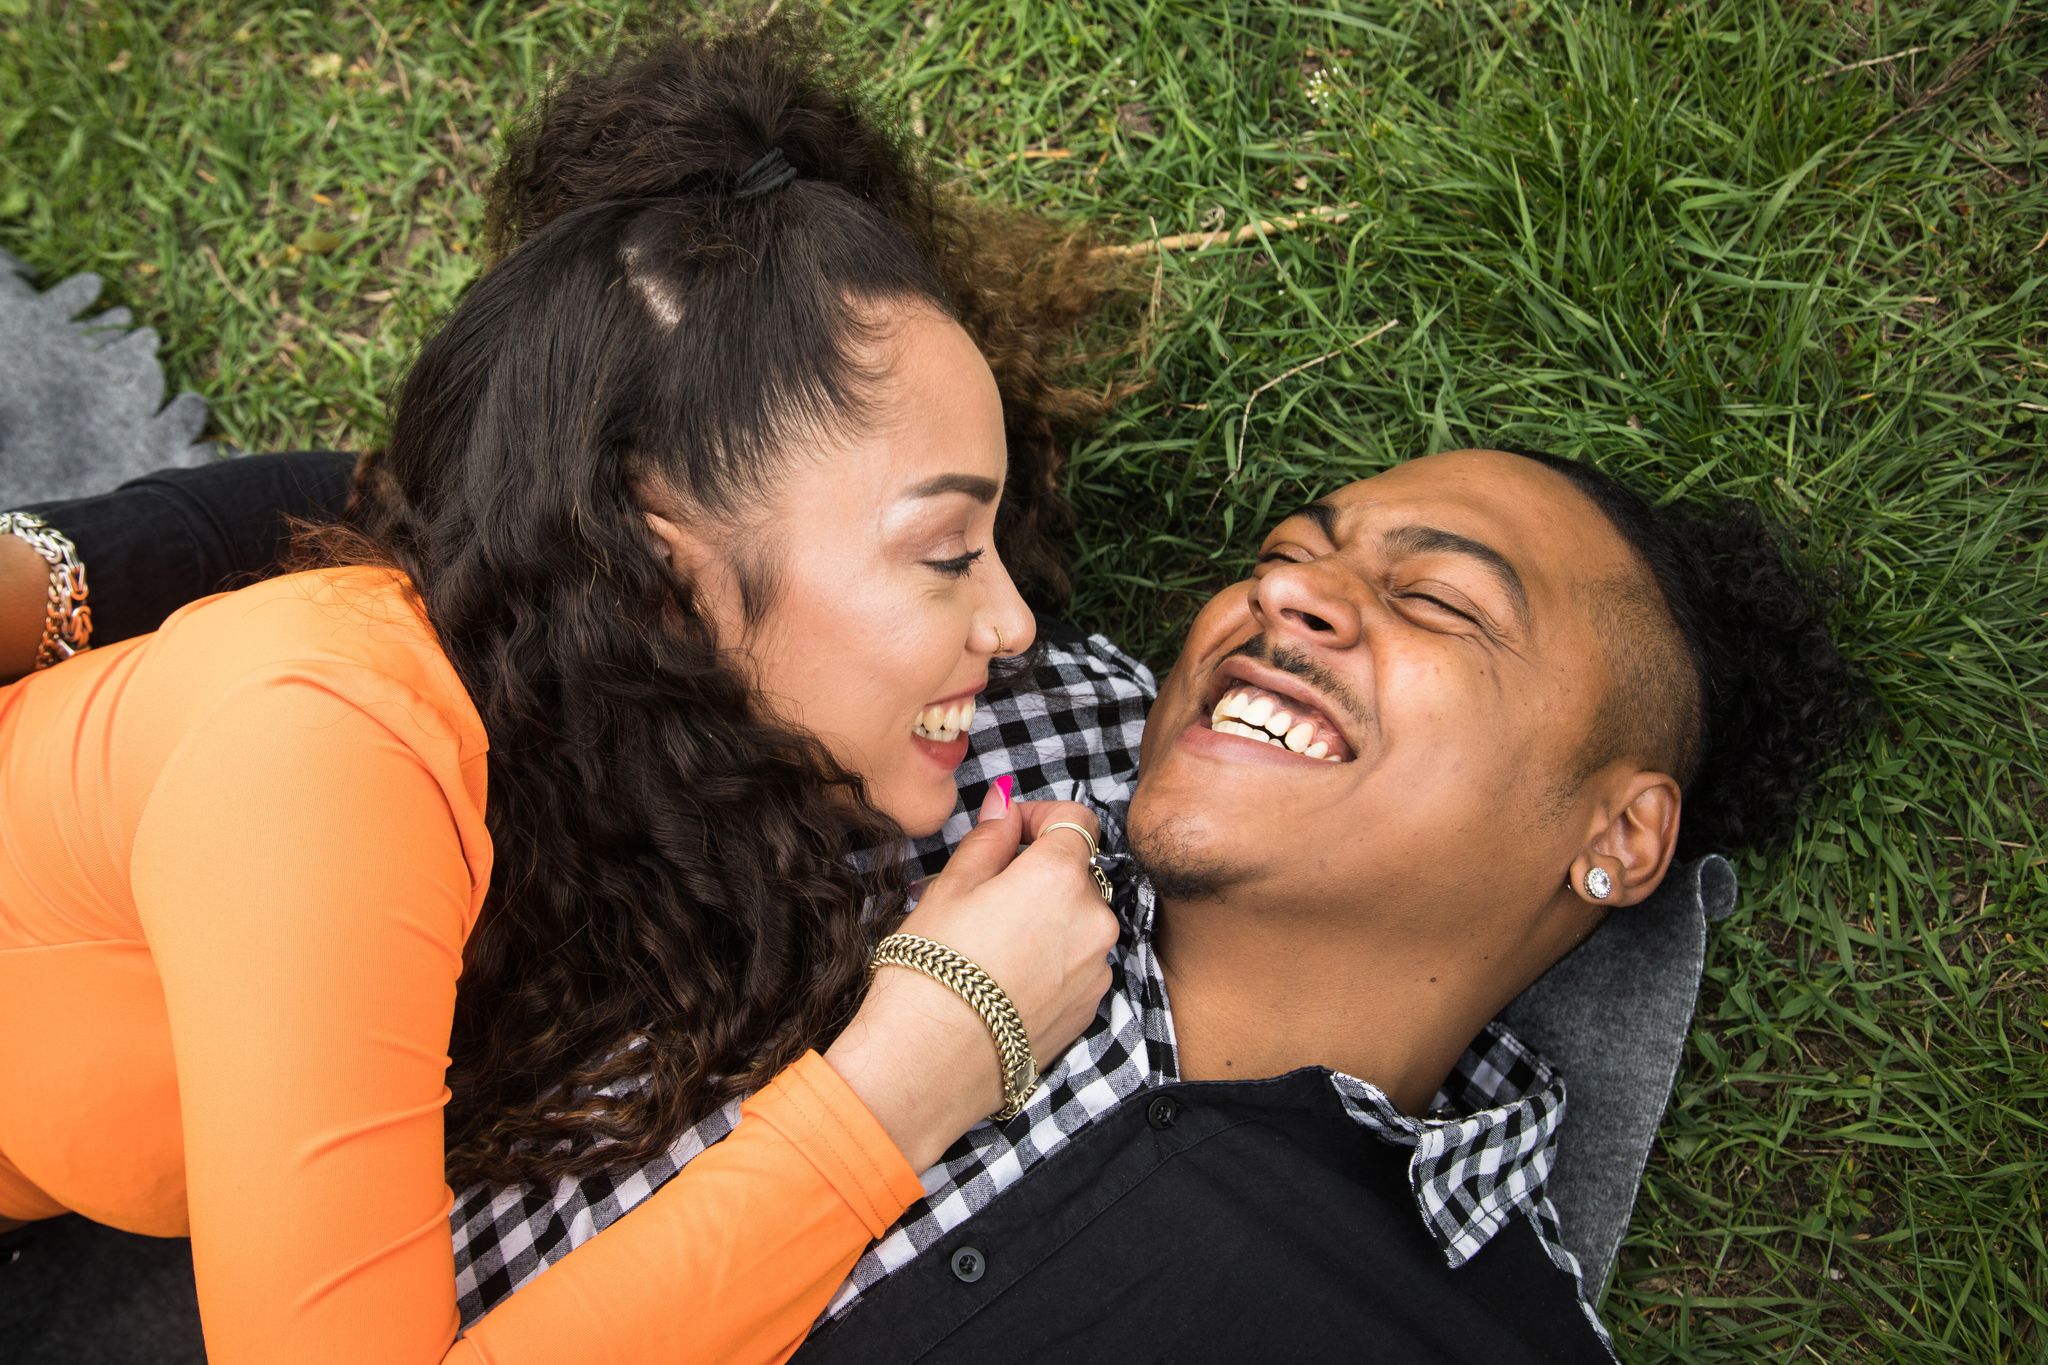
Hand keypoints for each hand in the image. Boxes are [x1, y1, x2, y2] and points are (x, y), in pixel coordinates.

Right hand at [824, 786, 1117, 1169]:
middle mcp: (1094, 917)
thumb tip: (1005, 802)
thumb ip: (989, 839)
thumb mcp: (950, 887)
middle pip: (1078, 874)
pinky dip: (1055, 960)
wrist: (930, 1062)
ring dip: (1049, 919)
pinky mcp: (1092, 1007)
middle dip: (1039, 875)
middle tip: (986, 897)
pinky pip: (1080, 964)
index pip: (1076, 819)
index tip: (1011, 832)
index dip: (1041, 817)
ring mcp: (1099, 967)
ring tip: (992, 946)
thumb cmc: (931, 967)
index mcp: (1060, 876)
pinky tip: (1007, 981)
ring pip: (1080, 921)